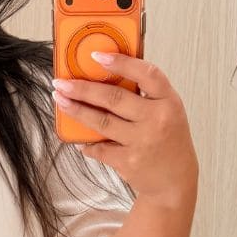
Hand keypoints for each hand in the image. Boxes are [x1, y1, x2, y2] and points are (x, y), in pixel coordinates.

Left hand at [51, 53, 197, 202]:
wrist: (175, 181)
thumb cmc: (169, 140)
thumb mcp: (167, 111)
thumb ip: (145, 93)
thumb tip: (106, 73)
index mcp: (169, 101)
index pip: (146, 74)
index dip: (121, 62)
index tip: (96, 56)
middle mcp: (157, 120)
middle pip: (113, 98)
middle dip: (82, 88)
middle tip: (62, 82)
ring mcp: (142, 142)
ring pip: (101, 121)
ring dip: (76, 110)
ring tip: (61, 100)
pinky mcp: (129, 162)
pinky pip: (99, 148)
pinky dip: (85, 142)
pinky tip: (77, 136)